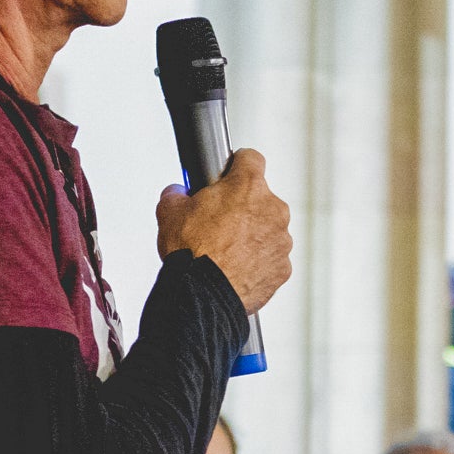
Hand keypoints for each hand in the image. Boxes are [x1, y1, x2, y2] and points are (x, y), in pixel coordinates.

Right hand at [158, 148, 290, 312]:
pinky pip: (272, 258)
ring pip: (269, 229)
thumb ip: (176, 194)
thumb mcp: (170, 211)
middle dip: (243, 207)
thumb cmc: (191, 253)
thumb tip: (176, 193)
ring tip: (226, 250)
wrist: (202, 294)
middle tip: (219, 222)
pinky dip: (259, 261)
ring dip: (253, 235)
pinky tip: (237, 268)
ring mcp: (281, 240)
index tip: (230, 174)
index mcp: (248, 187)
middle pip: (261, 198)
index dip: (237, 166)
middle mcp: (272, 210)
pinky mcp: (283, 268)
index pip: (252, 159)